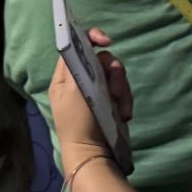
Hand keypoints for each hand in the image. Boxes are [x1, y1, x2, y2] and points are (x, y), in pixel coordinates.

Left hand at [48, 27, 132, 160]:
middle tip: (115, 89)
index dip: (92, 37)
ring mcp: (97, 91)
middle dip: (114, 72)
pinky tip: (124, 114)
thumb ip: (76, 65)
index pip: (76, 46)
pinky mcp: (110, 102)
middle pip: (102, 59)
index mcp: (65, 77)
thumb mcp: (72, 91)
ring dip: (122, 89)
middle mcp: (80, 81)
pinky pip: (122, 91)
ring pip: (116, 74)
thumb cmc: (78, 122)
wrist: (92, 154)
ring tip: (122, 109)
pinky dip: (125, 101)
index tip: (107, 41)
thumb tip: (77, 42)